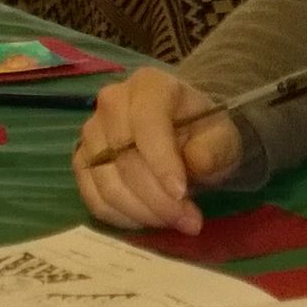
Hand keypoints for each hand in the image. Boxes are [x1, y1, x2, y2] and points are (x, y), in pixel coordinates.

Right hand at [73, 68, 241, 232]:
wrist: (187, 136)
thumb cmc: (204, 132)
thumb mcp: (223, 137)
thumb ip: (214, 148)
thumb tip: (197, 162)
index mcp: (150, 85)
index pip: (147, 123)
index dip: (162, 162)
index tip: (181, 194)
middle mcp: (112, 102)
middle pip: (123, 157)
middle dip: (156, 197)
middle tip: (188, 220)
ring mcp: (92, 132)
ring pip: (106, 182)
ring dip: (141, 211)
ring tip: (175, 221)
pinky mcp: (83, 161)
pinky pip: (93, 197)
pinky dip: (121, 216)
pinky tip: (149, 219)